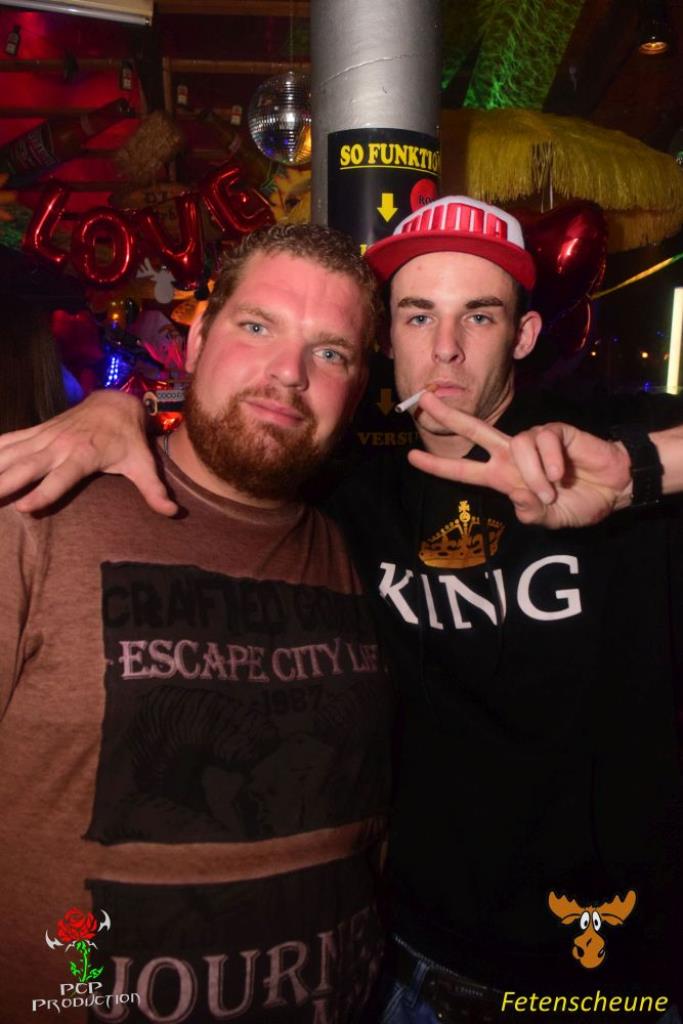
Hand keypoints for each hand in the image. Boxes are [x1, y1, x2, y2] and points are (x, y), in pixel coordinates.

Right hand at [0, 390, 177, 515]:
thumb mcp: (144, 463)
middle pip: (28, 466)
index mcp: (83, 455)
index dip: (44, 493)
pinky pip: (8, 440)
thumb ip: (154, 489)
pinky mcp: (36, 432)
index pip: (61, 478)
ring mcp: (44, 437)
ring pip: (11, 453)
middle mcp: (59, 445)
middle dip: (4, 482)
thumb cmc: (128, 439)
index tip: (25, 508)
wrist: (115, 402)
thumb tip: (173, 512)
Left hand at [408, 392, 631, 528]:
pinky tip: (562, 473)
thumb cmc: (579, 501)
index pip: (464, 469)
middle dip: (450, 415)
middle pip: (475, 430)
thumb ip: (532, 513)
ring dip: (534, 472)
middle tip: (425, 399)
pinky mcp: (554, 431)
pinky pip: (542, 440)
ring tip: (552, 488)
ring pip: (517, 445)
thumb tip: (518, 498)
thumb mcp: (551, 518)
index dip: (438, 465)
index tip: (412, 457)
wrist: (613, 489)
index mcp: (503, 478)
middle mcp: (512, 456)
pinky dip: (551, 461)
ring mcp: (532, 441)